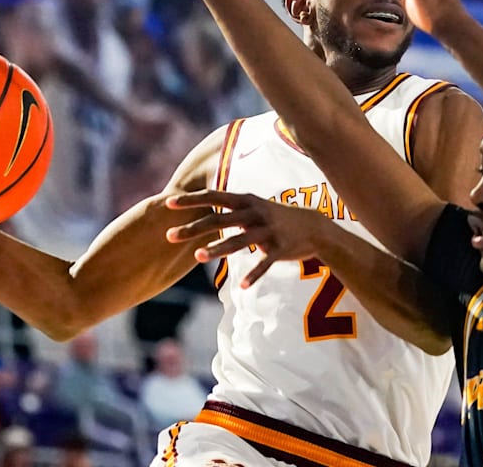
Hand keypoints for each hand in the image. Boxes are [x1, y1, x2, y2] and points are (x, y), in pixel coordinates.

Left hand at [165, 190, 328, 287]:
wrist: (314, 227)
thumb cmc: (277, 218)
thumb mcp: (255, 207)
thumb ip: (232, 208)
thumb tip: (204, 209)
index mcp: (247, 201)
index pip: (213, 196)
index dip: (191, 200)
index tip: (168, 203)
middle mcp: (256, 213)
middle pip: (219, 219)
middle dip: (193, 228)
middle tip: (169, 236)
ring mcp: (268, 231)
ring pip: (240, 241)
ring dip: (218, 249)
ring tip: (198, 256)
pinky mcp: (280, 248)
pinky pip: (265, 263)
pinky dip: (254, 275)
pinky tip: (243, 286)